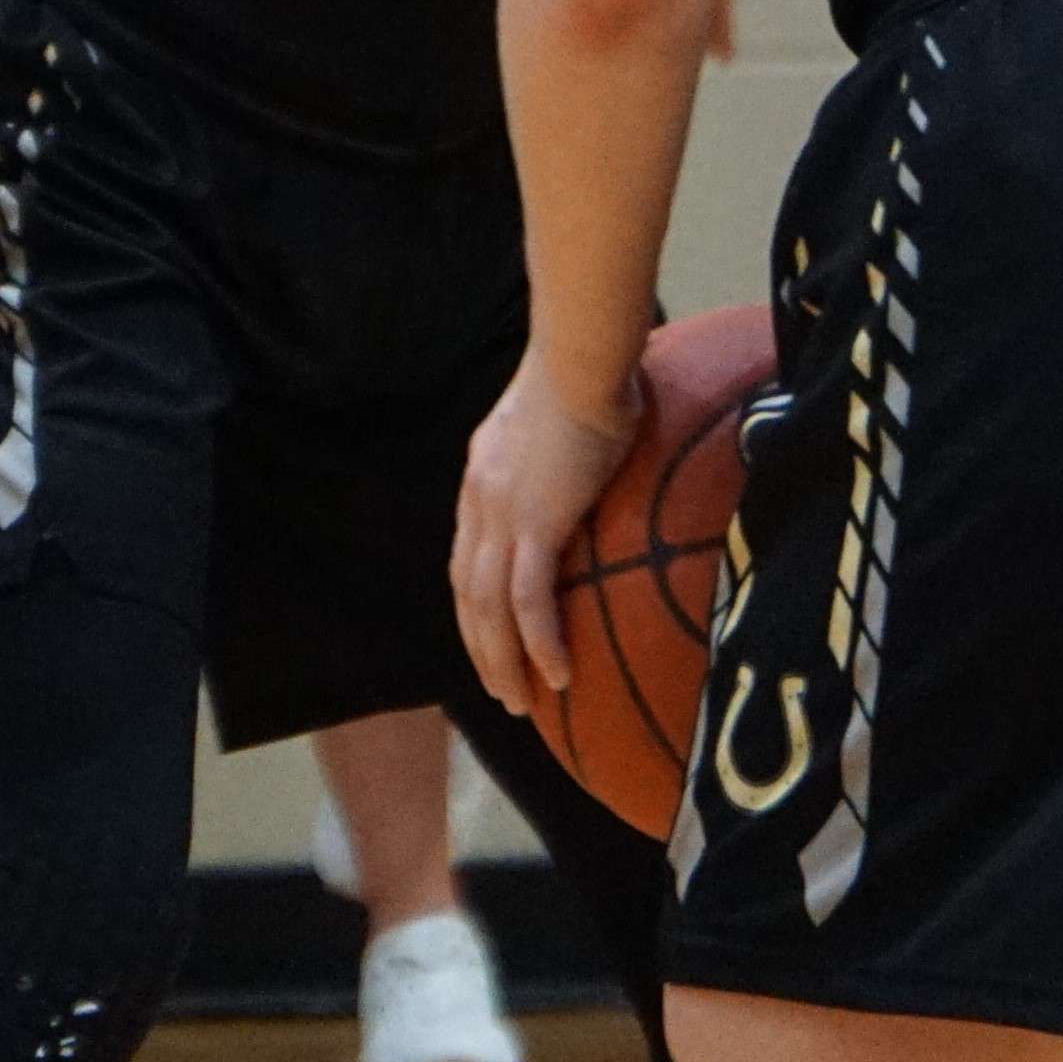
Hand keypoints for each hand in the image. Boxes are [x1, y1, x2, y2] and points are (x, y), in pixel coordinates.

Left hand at [449, 345, 644, 721]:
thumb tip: (595, 467)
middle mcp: (481, 500)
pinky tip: (556, 676)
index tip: (491, 640)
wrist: (583, 357)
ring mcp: (502, 513)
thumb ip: (561, 455)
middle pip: (467, 591)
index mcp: (483, 477)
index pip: (468, 556)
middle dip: (480, 647)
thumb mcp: (558, 420)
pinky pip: (528, 600)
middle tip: (502, 693)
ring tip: (523, 704)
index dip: (475, 605)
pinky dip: (538, 643)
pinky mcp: (535, 521)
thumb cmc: (588, 374)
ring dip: (503, 661)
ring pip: (489, 608)